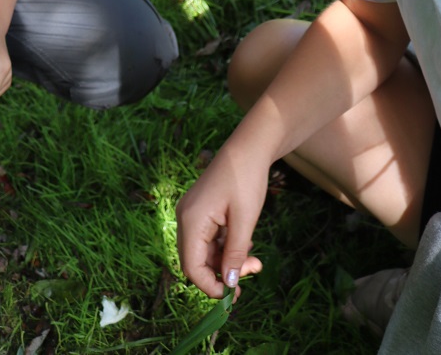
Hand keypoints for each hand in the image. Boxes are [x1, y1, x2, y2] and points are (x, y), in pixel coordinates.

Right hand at [176, 144, 267, 298]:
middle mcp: (186, 217)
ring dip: (227, 259)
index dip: (210, 285)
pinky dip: (226, 245)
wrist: (248, 146)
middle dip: (222, 272)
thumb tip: (227, 284)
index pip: (192, 267)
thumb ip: (234, 253)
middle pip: (197, 261)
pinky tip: (245, 242)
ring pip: (205, 251)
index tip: (233, 294)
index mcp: (191, 220)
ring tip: (254, 259)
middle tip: (252, 271)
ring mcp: (192, 213)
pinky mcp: (201, 210)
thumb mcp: (244, 220)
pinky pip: (209, 238)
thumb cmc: (246, 179)